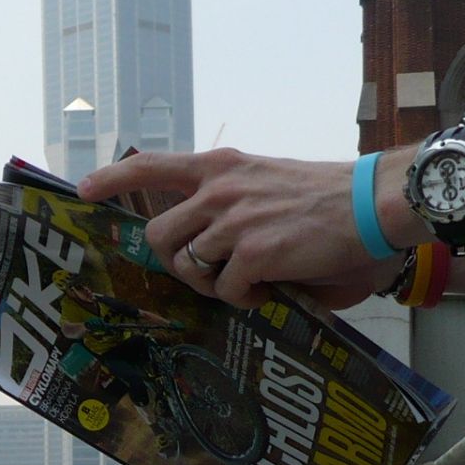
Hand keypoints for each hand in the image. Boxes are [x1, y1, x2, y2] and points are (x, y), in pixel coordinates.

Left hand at [78, 149, 411, 307]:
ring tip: (251, 280)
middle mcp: (220, 189)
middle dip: (175, 262)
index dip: (113, 179)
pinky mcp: (254, 252)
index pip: (153, 166)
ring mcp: (234, 220)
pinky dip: (245, 299)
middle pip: (158, 235)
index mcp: (222, 168)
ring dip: (214, 284)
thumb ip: (229, 208)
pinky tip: (271, 288)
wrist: (380, 202)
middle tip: (210, 273)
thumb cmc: (330, 200)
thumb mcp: (266, 184)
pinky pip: (226, 290)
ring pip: (189, 266)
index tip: (84, 189)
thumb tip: (205, 248)